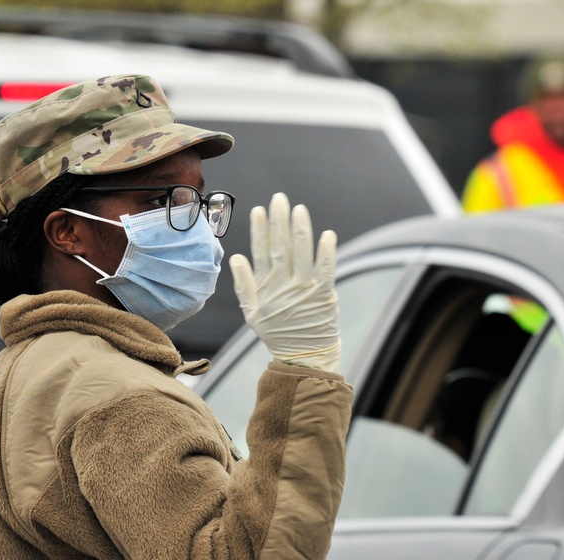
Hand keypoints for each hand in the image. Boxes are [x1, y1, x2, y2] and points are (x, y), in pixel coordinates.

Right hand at [230, 193, 340, 372]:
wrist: (303, 356)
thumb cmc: (277, 333)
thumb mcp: (252, 312)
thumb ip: (244, 284)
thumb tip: (236, 257)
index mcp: (266, 287)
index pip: (261, 252)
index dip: (259, 230)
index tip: (259, 210)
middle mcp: (284, 285)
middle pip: (280, 247)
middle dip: (279, 221)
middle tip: (279, 199)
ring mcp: (304, 289)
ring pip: (302, 253)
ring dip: (300, 230)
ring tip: (298, 209)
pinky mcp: (324, 295)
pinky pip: (326, 270)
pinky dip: (327, 253)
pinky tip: (327, 235)